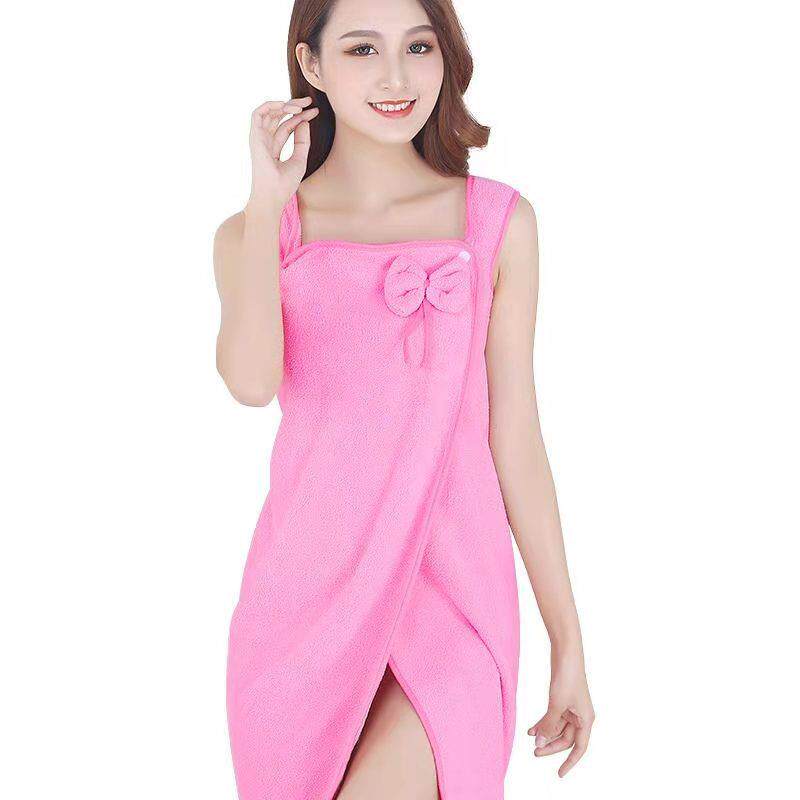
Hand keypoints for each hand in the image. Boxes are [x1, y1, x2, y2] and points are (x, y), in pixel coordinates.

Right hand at [247, 96, 319, 210]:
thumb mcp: (300, 160)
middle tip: (309, 101)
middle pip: (278, 117)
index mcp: (274, 148)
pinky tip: (286, 106)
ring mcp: (259, 139)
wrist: (274, 195)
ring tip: (300, 106)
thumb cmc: (284, 184)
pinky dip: (270, 106)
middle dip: (294, 106)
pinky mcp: (254, 137)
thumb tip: (304, 122)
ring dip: (284, 105)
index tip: (315, 112)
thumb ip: (302, 141)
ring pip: (269, 113)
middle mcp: (265, 142)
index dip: (301, 117)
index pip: (287, 127)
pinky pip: (257, 114)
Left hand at [528, 655, 594, 776]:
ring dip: (545, 732)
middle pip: (566, 738)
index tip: (559, 774)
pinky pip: (553, 716)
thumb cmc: (567, 677)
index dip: (570, 762)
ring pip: (558, 728)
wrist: (566, 652)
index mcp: (586, 719)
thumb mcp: (556, 704)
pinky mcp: (563, 699)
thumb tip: (540, 742)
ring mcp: (572, 707)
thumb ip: (549, 724)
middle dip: (551, 745)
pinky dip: (543, 722)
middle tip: (534, 752)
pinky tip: (531, 728)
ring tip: (530, 738)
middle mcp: (581, 715)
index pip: (579, 747)